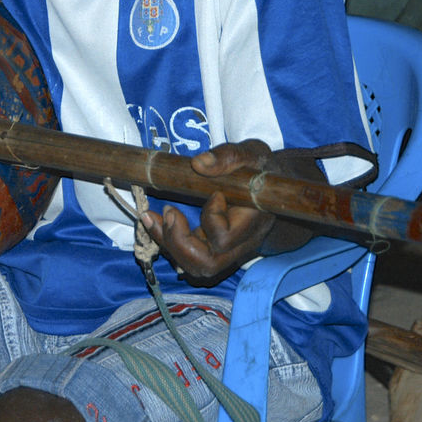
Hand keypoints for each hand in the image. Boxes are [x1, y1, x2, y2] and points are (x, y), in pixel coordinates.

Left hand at [139, 140, 279, 286]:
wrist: (272, 188)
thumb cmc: (262, 170)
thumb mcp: (252, 154)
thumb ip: (228, 156)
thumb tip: (199, 163)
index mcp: (252, 224)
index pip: (226, 239)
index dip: (212, 218)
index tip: (215, 193)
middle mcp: (240, 245)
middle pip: (207, 264)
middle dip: (179, 242)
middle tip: (169, 211)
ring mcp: (225, 252)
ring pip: (194, 267)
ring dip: (168, 244)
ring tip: (150, 217)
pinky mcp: (211, 250)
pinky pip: (187, 258)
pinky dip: (166, 242)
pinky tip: (153, 220)